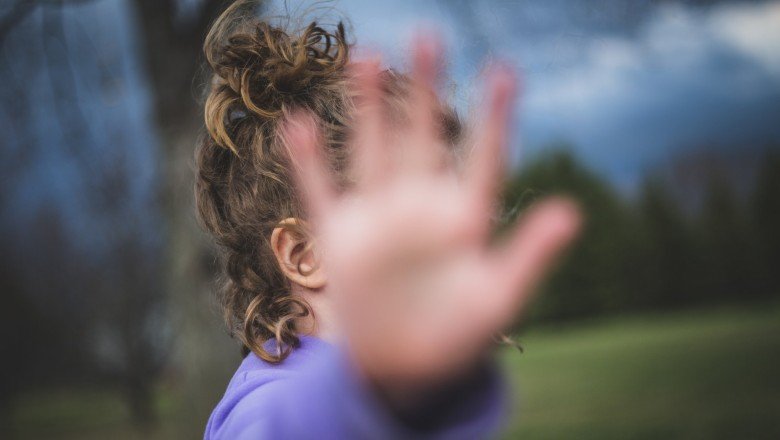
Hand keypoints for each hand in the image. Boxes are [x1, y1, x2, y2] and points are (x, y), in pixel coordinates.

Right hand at [283, 35, 580, 387]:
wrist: (403, 369)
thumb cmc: (458, 336)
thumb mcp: (498, 298)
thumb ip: (530, 255)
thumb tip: (575, 212)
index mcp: (463, 217)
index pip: (482, 156)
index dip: (493, 116)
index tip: (504, 71)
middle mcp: (420, 206)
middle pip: (422, 135)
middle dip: (425, 89)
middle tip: (428, 34)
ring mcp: (378, 218)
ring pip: (373, 149)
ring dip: (368, 106)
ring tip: (367, 56)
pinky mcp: (340, 237)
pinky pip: (320, 190)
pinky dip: (308, 160)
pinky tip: (296, 123)